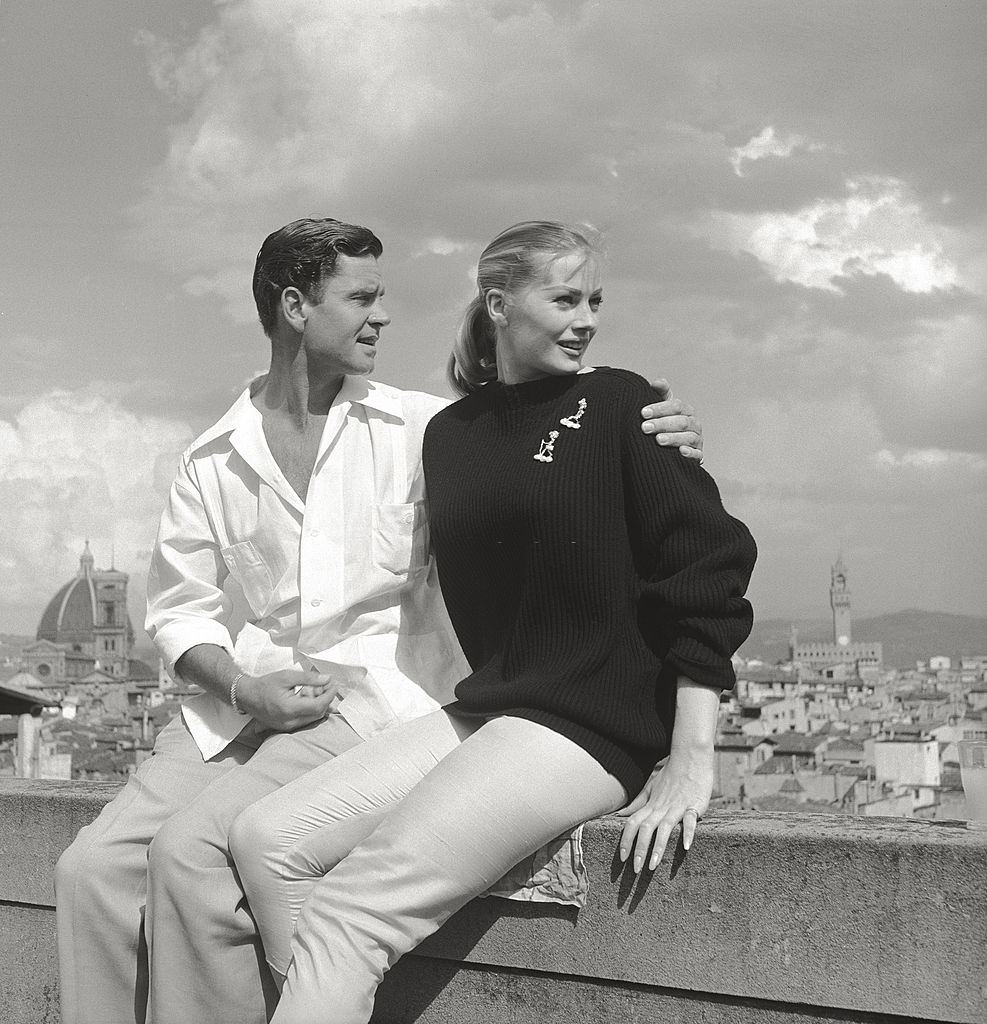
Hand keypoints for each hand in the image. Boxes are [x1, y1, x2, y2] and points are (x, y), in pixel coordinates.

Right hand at [235, 670, 336, 731]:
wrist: (247, 696)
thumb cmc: (265, 685)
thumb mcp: (287, 676)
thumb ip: (308, 678)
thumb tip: (327, 679)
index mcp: (289, 709)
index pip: (318, 706)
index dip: (329, 695)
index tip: (334, 684)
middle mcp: (289, 722)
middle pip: (317, 714)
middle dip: (325, 699)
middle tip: (326, 685)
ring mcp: (287, 727)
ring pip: (312, 718)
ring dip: (319, 704)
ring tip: (316, 689)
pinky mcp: (286, 727)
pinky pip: (305, 721)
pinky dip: (310, 709)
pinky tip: (308, 698)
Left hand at [614, 746, 713, 871]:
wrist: (691, 757)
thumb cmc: (671, 775)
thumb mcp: (651, 788)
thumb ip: (637, 803)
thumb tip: (620, 815)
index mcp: (651, 805)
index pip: (632, 823)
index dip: (625, 840)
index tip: (621, 859)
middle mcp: (661, 808)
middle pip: (645, 829)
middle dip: (639, 849)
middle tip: (635, 871)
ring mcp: (678, 807)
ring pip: (665, 828)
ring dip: (658, 847)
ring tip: (652, 866)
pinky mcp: (695, 805)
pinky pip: (691, 820)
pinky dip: (688, 832)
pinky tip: (685, 847)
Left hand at [640, 378, 703, 461]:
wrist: (669, 450)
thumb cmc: (664, 425)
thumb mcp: (662, 409)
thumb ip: (660, 394)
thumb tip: (657, 382)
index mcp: (686, 411)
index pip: (676, 406)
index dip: (660, 408)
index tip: (643, 413)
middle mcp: (694, 424)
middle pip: (681, 422)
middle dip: (662, 424)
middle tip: (645, 427)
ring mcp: (697, 440)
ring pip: (689, 437)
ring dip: (673, 438)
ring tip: (658, 440)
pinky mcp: (698, 456)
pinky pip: (698, 455)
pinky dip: (691, 453)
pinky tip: (681, 452)